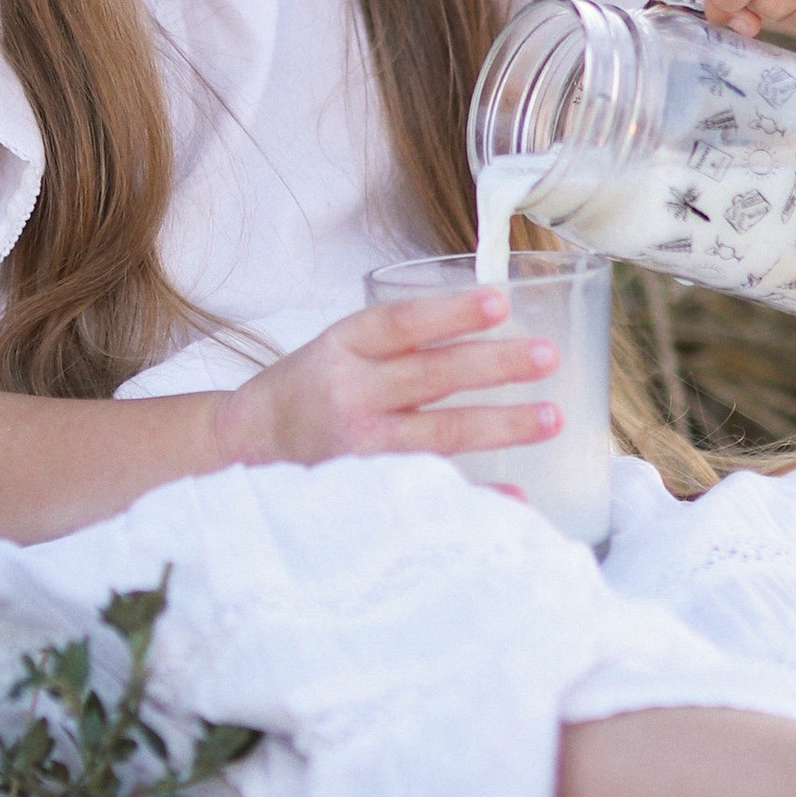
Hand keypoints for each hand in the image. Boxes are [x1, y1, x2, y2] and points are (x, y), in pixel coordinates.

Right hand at [218, 288, 559, 475]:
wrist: (245, 447)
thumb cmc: (309, 390)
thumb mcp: (339, 348)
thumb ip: (399, 340)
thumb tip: (493, 322)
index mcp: (342, 347)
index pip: (400, 323)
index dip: (451, 312)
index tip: (501, 301)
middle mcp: (349, 394)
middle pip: (431, 376)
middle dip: (495, 365)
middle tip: (548, 356)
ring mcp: (359, 448)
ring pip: (439, 435)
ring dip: (501, 426)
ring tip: (550, 418)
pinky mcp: (366, 490)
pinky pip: (430, 490)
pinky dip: (477, 494)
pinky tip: (517, 495)